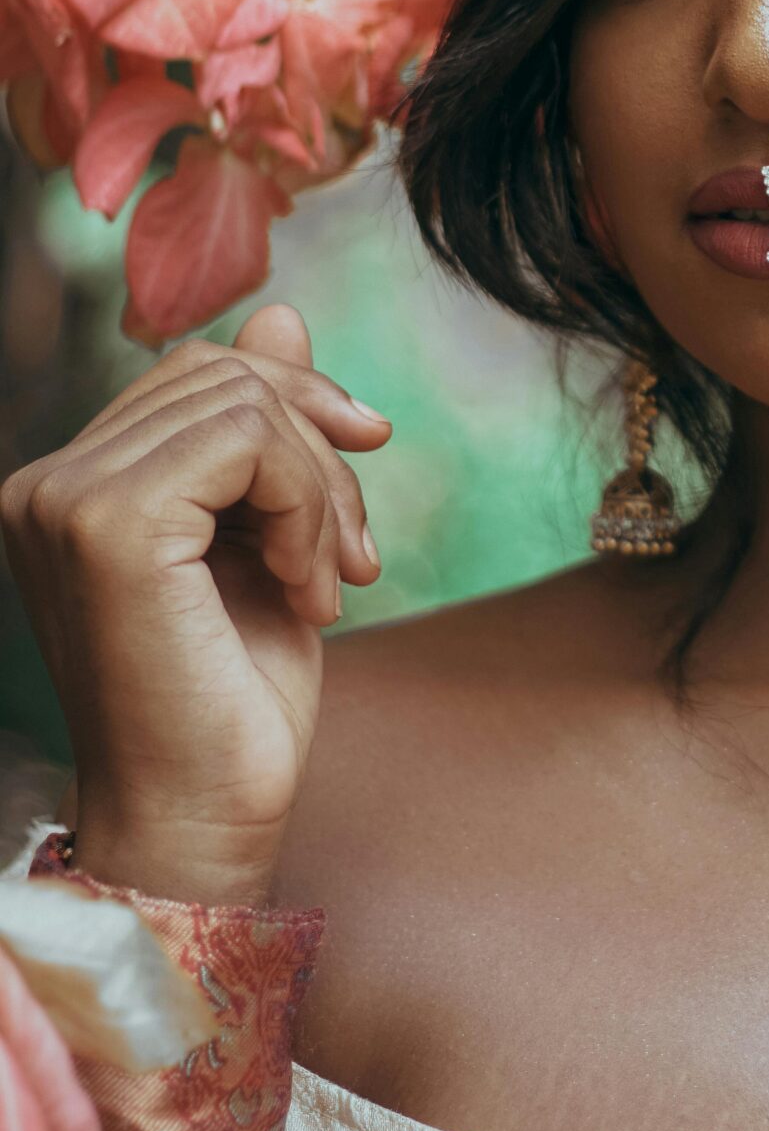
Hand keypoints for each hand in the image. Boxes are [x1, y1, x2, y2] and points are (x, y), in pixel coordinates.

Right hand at [0, 304, 389, 903]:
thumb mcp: (269, 538)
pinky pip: (248, 440)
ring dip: (322, 489)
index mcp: (72, 487)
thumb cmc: (235, 704)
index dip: (296, 409)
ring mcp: (64, 497)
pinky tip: (313, 591)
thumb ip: (264, 430)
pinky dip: (307, 506)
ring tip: (332, 579)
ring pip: (243, 400)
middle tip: (357, 554)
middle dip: (321, 451)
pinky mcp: (106, 522)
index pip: (197, 374)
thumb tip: (279, 311)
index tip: (359, 479)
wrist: (208, 820)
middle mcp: (46, 483)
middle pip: (223, 374)